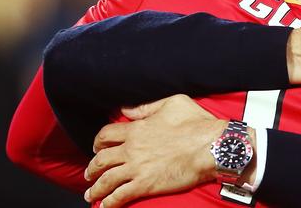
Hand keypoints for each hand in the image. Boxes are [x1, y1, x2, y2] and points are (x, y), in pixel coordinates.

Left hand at [83, 95, 240, 207]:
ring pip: (106, 180)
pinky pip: (120, 196)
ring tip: (91, 194)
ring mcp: (137, 168)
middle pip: (101, 159)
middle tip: (90, 173)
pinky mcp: (146, 185)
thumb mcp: (172, 103)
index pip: (106, 135)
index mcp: (137, 129)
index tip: (97, 147)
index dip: (98, 142)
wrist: (210, 145)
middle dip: (92, 168)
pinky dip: (108, 202)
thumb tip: (126, 109)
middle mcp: (132, 149)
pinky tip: (104, 206)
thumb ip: (146, 107)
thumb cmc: (196, 123)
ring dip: (95, 188)